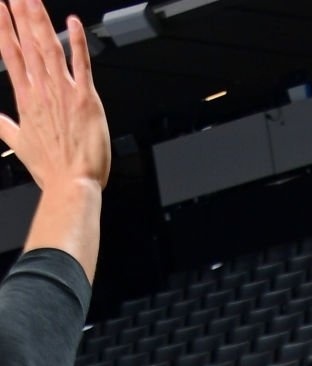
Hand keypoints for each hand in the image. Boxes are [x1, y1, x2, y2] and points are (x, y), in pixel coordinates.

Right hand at [0, 2, 110, 192]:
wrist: (72, 186)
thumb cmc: (52, 170)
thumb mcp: (21, 145)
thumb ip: (5, 127)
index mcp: (26, 99)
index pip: (11, 54)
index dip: (4, 28)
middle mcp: (43, 91)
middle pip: (28, 44)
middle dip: (20, 14)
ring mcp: (64, 93)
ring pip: (49, 47)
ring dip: (40, 20)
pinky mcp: (86, 100)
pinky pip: (81, 65)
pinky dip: (77, 42)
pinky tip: (73, 23)